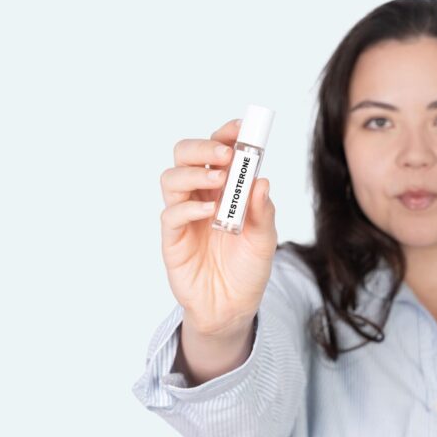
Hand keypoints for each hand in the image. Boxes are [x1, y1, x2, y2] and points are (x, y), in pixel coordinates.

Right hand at [159, 118, 276, 337]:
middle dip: (204, 148)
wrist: (233, 308)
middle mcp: (200, 195)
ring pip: (172, 178)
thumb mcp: (265, 239)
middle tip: (227, 155)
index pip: (218, 152)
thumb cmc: (248, 268)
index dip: (226, 135)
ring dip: (194, 172)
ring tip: (218, 180)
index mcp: (224, 189)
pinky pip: (171, 214)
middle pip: (185, 155)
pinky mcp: (173, 239)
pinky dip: (188, 207)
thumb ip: (264, 211)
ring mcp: (184, 216)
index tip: (242, 128)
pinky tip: (209, 211)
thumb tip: (262, 181)